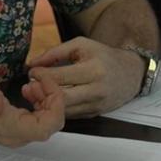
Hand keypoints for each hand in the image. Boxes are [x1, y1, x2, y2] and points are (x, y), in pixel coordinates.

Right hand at [0, 69, 63, 147]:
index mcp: (10, 129)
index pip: (48, 126)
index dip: (55, 104)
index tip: (45, 82)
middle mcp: (17, 136)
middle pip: (51, 122)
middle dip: (51, 97)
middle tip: (38, 79)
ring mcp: (17, 132)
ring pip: (47, 119)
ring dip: (47, 98)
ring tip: (32, 83)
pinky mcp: (16, 126)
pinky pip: (40, 117)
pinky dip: (41, 101)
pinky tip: (29, 89)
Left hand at [26, 37, 145, 116]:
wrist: (130, 74)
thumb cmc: (103, 56)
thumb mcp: (81, 46)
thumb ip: (55, 52)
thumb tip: (32, 64)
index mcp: (93, 70)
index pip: (60, 77)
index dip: (41, 75)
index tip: (31, 71)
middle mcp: (96, 90)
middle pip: (60, 98)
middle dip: (40, 92)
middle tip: (29, 86)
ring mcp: (96, 105)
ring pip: (64, 110)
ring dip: (46, 103)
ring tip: (36, 93)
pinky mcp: (94, 115)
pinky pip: (70, 115)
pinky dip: (57, 108)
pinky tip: (49, 100)